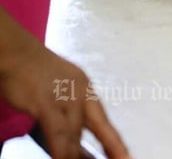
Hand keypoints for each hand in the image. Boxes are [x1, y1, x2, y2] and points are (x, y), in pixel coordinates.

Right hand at [0, 14, 130, 158]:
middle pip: (94, 129)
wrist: (15, 52)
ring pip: (75, 135)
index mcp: (86, 89)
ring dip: (78, 156)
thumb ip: (64, 115)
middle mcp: (81, 92)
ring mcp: (65, 97)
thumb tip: (71, 142)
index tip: (127, 158)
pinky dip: (63, 151)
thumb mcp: (57, 90)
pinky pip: (58, 133)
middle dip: (102, 151)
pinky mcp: (46, 102)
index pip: (104, 122)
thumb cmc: (32, 72)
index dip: (116, 143)